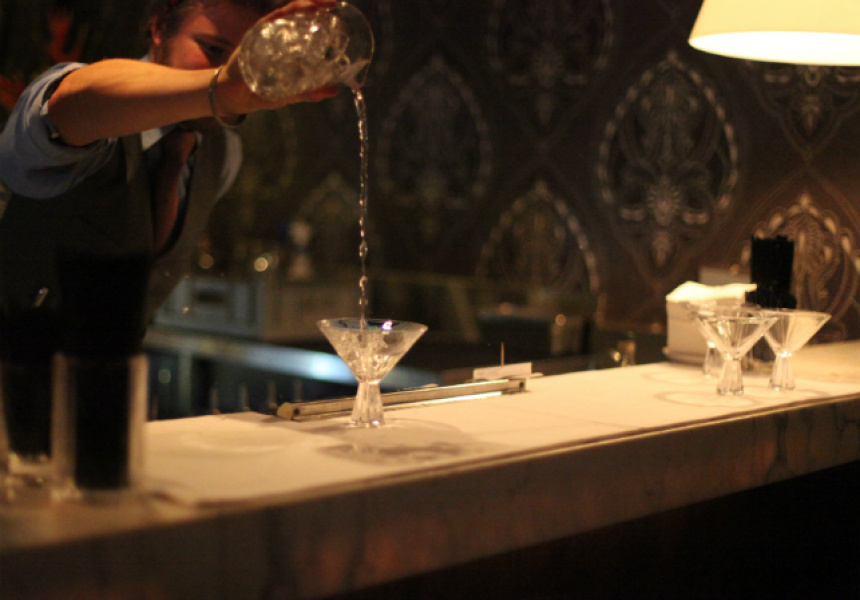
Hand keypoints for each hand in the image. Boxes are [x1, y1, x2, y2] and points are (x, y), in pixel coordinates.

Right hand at [215, 0, 338, 117]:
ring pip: (285, 14)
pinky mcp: (253, 36)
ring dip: (301, 6)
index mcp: (287, 46)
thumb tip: (335, 90)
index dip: (321, 17)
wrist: (235, 97)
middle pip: (297, 15)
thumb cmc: (262, 92)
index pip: (306, 26)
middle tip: (333, 3)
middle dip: (315, 5)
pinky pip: (269, 20)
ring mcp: (265, 34)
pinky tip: (295, 11)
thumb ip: (311, 91)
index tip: (336, 11)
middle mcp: (277, 36)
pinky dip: (283, 14)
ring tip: (317, 4)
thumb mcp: (291, 93)